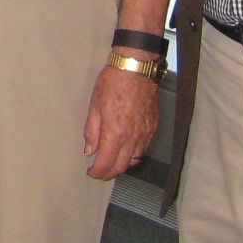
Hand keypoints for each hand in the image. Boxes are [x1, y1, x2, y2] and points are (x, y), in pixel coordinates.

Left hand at [84, 61, 159, 179]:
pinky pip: (144, 148)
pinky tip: (126, 150)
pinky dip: (134, 154)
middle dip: (109, 173)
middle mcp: (133, 137)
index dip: (98, 172)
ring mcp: (145, 133)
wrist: (136, 69)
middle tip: (100, 173)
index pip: (106, 163)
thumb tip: (90, 150)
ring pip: (135, 160)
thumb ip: (92, 132)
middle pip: (122, 166)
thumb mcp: (94, 106)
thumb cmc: (113, 83)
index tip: (91, 173)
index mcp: (115, 132)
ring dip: (123, 165)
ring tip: (112, 163)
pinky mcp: (153, 127)